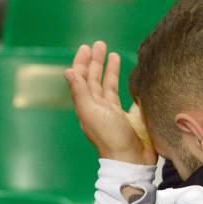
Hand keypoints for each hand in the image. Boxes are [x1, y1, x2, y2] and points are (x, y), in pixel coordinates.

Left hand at [64, 41, 157, 165]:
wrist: (132, 159)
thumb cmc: (110, 137)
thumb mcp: (91, 112)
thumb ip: (80, 92)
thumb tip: (69, 71)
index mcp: (89, 105)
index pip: (83, 79)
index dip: (83, 63)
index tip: (87, 48)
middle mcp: (100, 106)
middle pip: (96, 79)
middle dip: (97, 61)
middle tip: (100, 44)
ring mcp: (116, 112)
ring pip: (110, 86)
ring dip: (111, 70)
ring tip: (114, 55)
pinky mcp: (132, 116)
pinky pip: (129, 97)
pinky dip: (129, 86)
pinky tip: (134, 78)